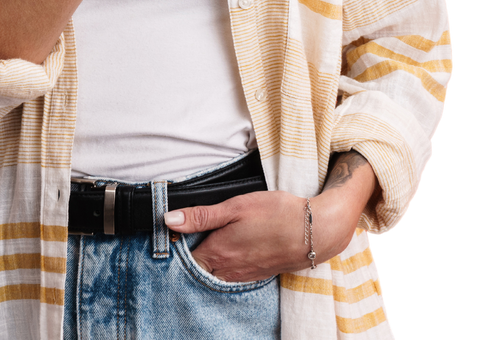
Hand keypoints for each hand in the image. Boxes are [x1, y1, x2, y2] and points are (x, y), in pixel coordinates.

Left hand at [165, 153, 377, 280]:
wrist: (315, 231)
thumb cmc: (276, 214)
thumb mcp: (236, 205)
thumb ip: (201, 215)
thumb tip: (168, 220)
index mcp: (217, 252)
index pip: (184, 259)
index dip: (176, 247)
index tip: (173, 234)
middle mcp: (227, 269)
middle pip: (198, 270)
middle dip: (191, 257)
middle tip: (188, 238)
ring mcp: (243, 275)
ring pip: (215, 275)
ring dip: (209, 263)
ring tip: (210, 244)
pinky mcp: (257, 275)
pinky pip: (233, 277)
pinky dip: (226, 268)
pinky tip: (233, 252)